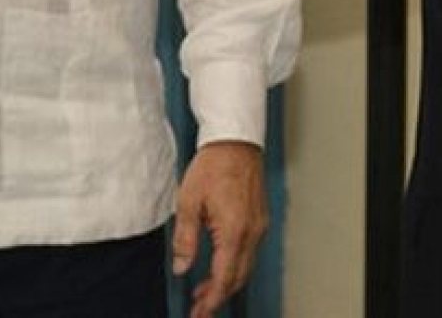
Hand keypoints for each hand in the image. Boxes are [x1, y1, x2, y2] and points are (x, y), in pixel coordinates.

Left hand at [174, 140, 268, 317]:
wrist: (235, 141)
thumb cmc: (213, 166)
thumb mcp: (189, 202)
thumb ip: (185, 239)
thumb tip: (182, 267)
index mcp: (235, 231)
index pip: (224, 278)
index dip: (211, 300)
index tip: (199, 314)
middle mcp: (252, 231)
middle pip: (239, 277)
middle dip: (219, 296)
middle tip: (198, 309)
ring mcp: (259, 224)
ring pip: (246, 265)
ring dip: (227, 281)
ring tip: (204, 291)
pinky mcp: (259, 218)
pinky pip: (250, 250)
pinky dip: (235, 265)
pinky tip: (219, 265)